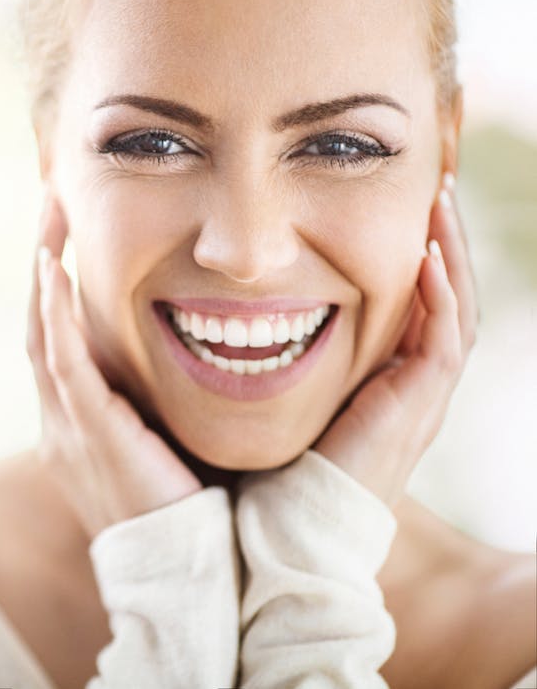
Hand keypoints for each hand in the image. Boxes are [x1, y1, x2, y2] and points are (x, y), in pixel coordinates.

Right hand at [27, 194, 201, 538]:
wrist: (181, 577)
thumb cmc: (186, 515)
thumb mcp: (166, 447)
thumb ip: (163, 406)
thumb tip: (194, 363)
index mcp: (81, 422)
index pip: (60, 339)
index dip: (58, 286)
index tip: (69, 233)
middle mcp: (63, 419)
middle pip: (40, 324)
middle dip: (44, 261)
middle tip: (51, 200)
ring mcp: (68, 425)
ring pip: (43, 333)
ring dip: (44, 271)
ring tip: (50, 213)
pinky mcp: (88, 432)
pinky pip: (62, 361)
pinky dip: (54, 314)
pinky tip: (55, 269)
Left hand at [315, 174, 475, 506]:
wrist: (301, 518)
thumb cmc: (288, 458)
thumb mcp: (298, 388)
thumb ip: (296, 351)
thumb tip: (252, 304)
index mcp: (392, 375)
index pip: (420, 301)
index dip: (419, 254)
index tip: (405, 207)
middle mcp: (417, 381)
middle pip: (448, 296)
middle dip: (444, 241)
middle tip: (436, 189)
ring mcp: (424, 394)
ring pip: (456, 309)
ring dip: (450, 255)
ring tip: (440, 204)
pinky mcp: (420, 406)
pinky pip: (444, 340)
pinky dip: (439, 298)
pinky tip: (426, 259)